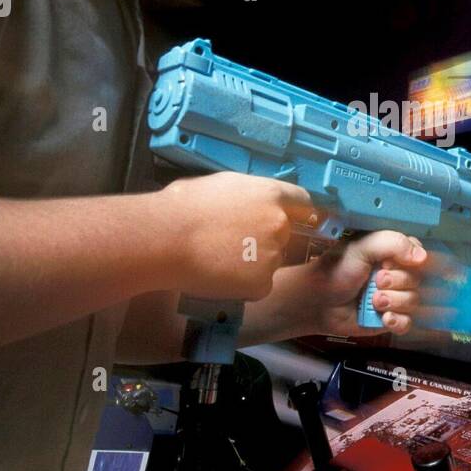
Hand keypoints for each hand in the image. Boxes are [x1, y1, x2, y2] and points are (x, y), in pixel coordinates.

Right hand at [159, 173, 315, 300]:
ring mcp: (273, 256)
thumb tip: (252, 201)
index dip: (299, 213)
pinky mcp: (261, 284)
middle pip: (286, 236)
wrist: (166, 239)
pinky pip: (258, 286)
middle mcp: (279, 224)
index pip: (304, 204)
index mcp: (271, 194)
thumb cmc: (183, 206)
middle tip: (237, 246)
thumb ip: (248, 194)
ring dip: (253, 264)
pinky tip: (219, 276)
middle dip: (267, 241)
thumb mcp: (222, 184)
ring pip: (270, 262)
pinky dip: (243, 285)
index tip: (297, 220)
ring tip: (219, 260)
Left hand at [308, 231, 429, 335]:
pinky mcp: (391, 319)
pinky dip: (398, 321)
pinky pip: (408, 322)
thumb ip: (392, 243)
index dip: (412, 262)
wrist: (317, 302)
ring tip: (373, 301)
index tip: (391, 264)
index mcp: (391, 253)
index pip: (420, 254)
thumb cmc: (336, 271)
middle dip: (398, 282)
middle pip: (419, 280)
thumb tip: (422, 256)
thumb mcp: (361, 248)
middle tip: (376, 282)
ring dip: (395, 301)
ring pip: (414, 301)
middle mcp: (396, 274)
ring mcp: (395, 298)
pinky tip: (384, 318)